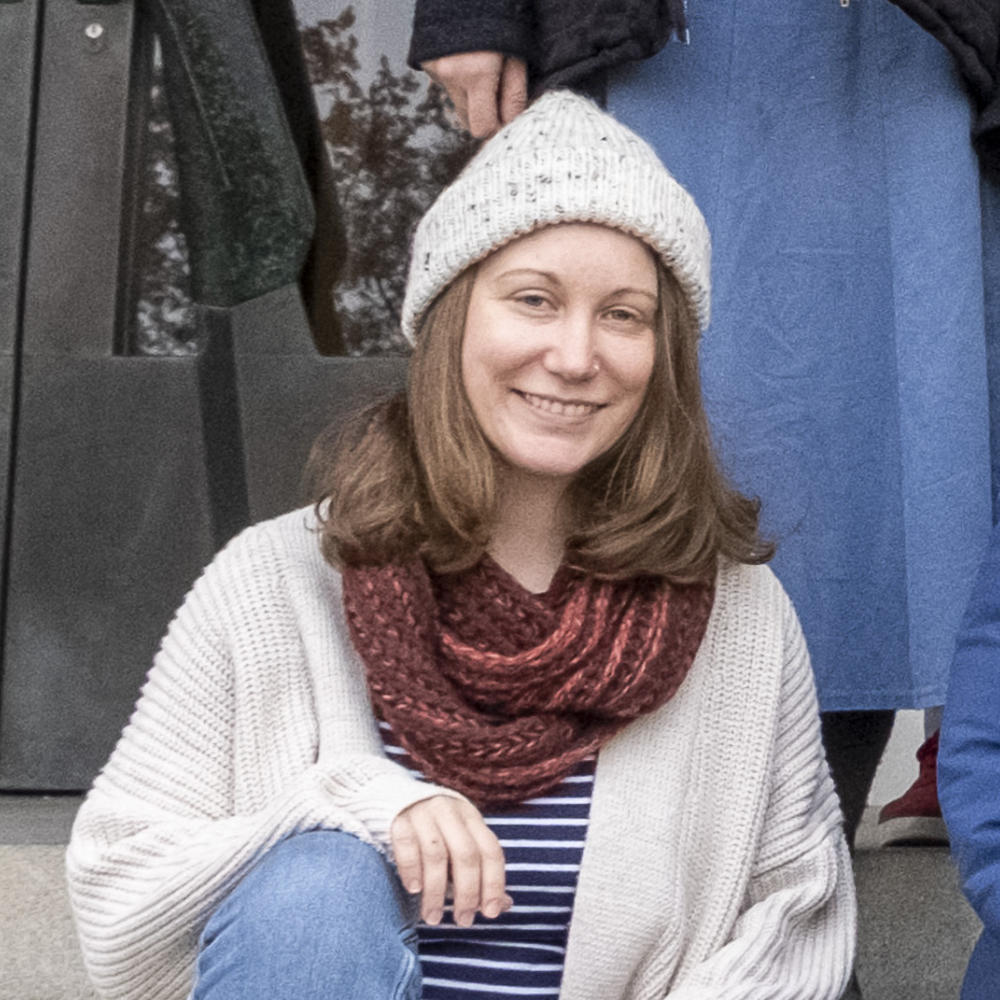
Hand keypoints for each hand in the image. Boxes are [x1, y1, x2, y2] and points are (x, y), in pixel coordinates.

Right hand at [391, 795, 510, 926]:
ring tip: (433, 918)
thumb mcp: (462, 845)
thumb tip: (505, 905)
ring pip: (436, 855)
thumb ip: (481, 874)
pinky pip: (407, 847)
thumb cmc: (437, 833)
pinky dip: (411, 870)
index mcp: (471, 817)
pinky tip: (414, 890)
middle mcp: (450, 812)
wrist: (397, 800)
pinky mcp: (398, 820)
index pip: (490, 850)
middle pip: (465, 854)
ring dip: (436, 892)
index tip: (490, 913)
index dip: (494, 883)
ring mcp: (423, 813)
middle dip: (467, 892)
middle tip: (463, 921)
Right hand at [421, 51, 527, 137]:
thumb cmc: (502, 19)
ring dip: (471, 99)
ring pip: (457, 105)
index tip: (507, 120)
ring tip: (483, 73)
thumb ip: (514, 96)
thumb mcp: (517, 55)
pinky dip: (459, 82)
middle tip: (499, 94)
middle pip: (468, 121)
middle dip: (485, 115)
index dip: (496, 128)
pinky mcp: (426, 64)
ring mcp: (434, 69)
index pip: (483, 128)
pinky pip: (447, 87)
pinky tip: (467, 62)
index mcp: (476, 72)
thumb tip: (510, 128)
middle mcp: (450, 74)